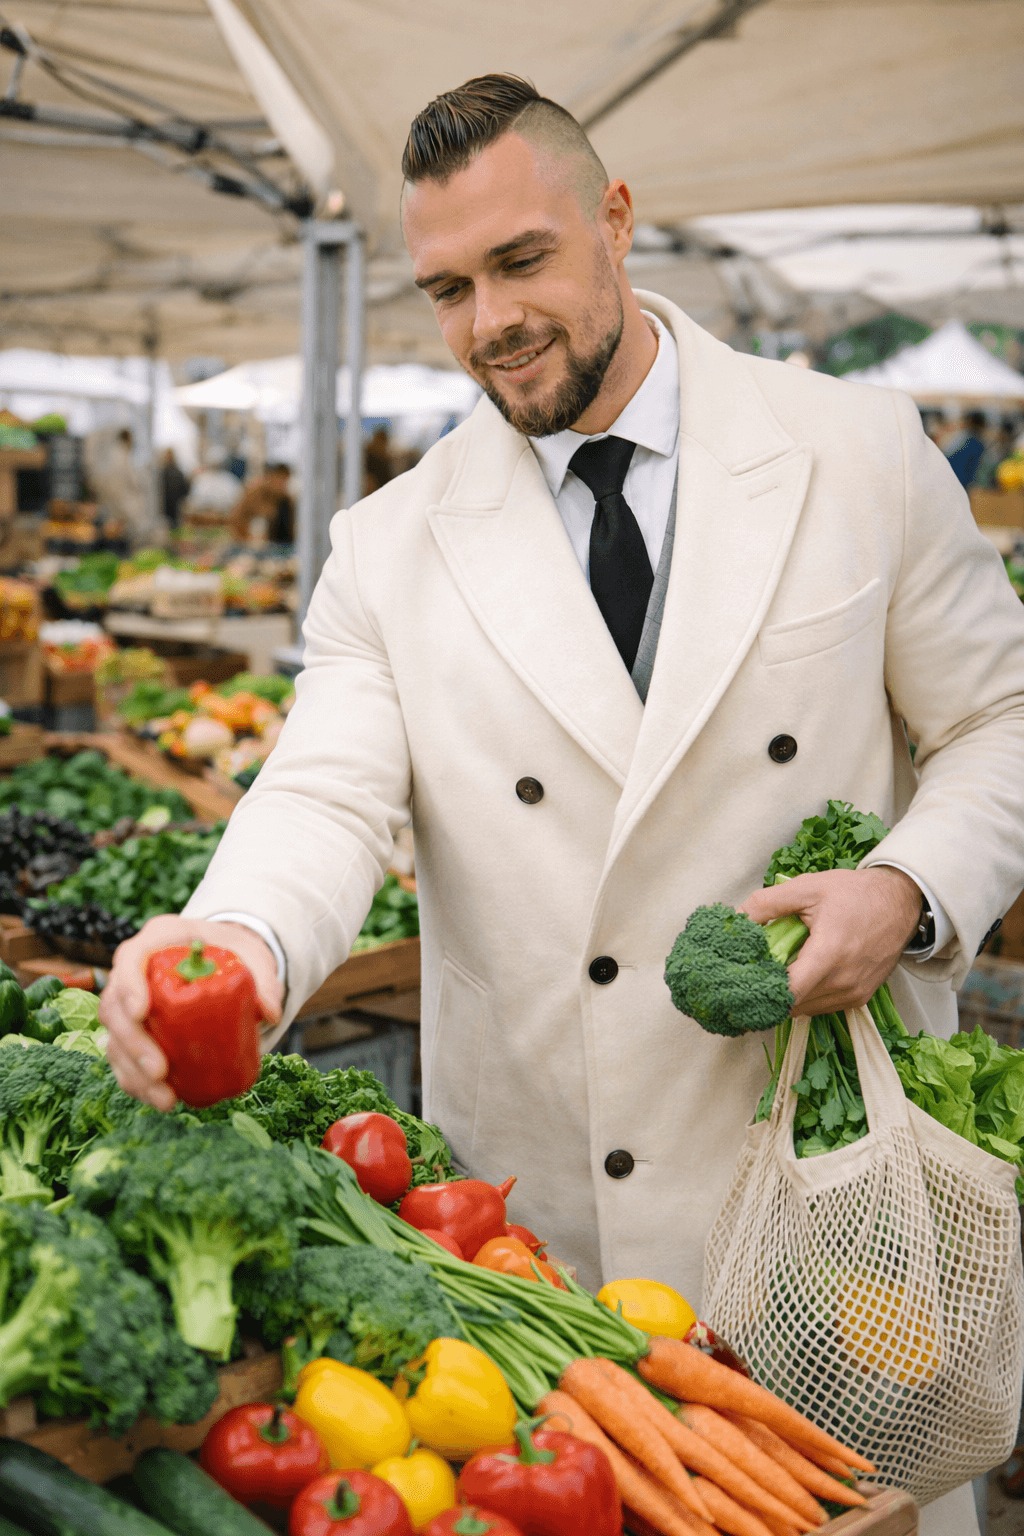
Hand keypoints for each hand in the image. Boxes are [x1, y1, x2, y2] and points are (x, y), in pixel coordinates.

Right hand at [100, 916, 282, 1109]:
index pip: (131, 957)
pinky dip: (137, 1083)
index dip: (129, 985)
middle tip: (160, 1071)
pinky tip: (161, 1100)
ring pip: (114, 1038)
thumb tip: (271, 1014)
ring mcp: (128, 1003)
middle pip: (115, 1005)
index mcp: (159, 940)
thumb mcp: (251, 956)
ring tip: (165, 1098)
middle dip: (133, 1043)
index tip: (142, 1013)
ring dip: (133, 1072)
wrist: (219, 962)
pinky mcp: (133, 1031)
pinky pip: (123, 1059)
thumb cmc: (231, 953)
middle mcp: (134, 971)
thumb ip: (264, 979)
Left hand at [738, 867, 921, 1016]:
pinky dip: (808, 996)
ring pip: (807, 1009)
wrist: (900, 901)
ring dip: (789, 995)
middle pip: (793, 1004)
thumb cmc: (854, 893)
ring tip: (779, 969)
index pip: (788, 992)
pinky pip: (823, 1006)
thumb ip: (767, 903)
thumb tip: (735, 919)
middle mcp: (844, 981)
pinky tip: (801, 973)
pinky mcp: (861, 998)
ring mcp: (854, 993)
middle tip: (755, 971)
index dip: (761, 989)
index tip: (744, 978)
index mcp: (829, 954)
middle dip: (771, 990)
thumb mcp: (807, 888)